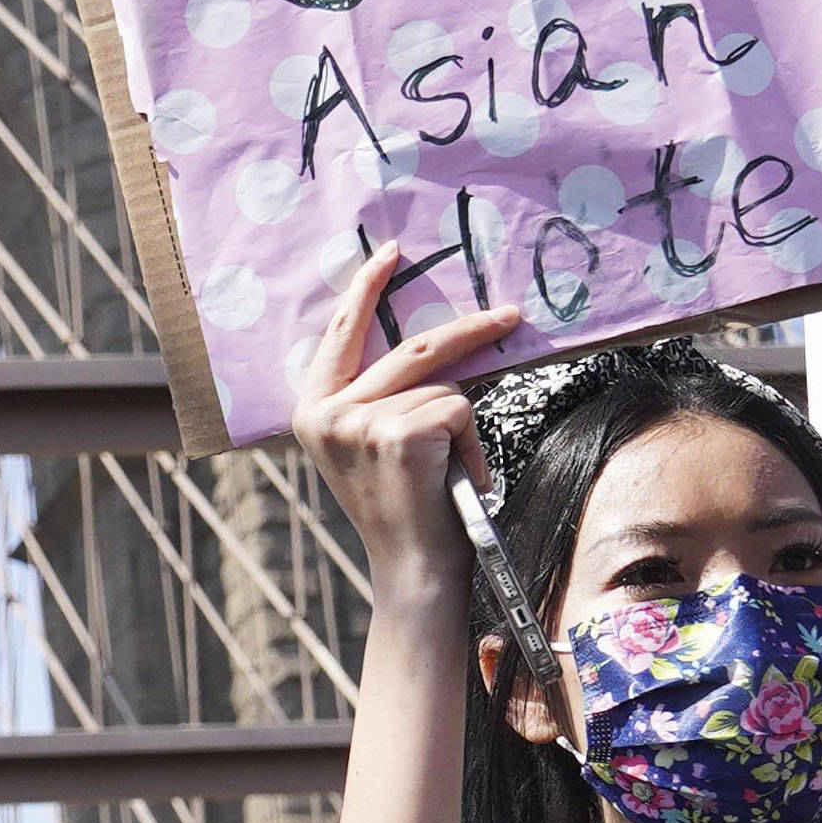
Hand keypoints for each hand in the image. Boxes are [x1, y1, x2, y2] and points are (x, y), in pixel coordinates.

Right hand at [292, 250, 521, 604]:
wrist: (412, 568)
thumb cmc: (404, 509)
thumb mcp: (370, 446)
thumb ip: (375, 398)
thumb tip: (429, 344)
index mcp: (312, 410)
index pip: (340, 334)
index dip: (366, 290)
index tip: (389, 254)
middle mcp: (327, 413)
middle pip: (413, 346)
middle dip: (470, 330)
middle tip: (509, 315)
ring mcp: (359, 422)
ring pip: (442, 386)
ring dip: (462, 428)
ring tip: (451, 473)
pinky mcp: (398, 433)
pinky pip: (459, 410)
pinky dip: (471, 445)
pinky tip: (456, 479)